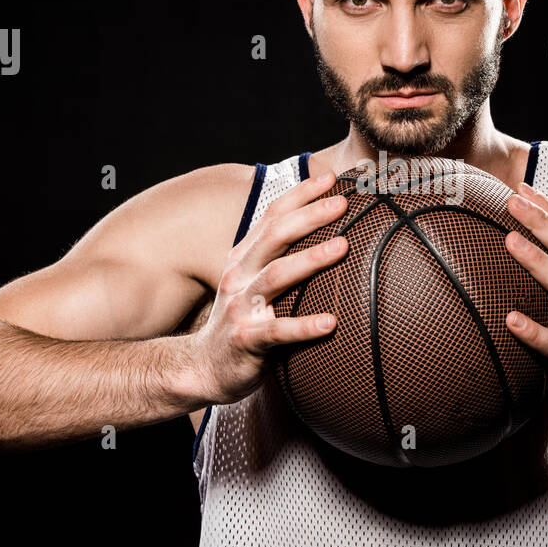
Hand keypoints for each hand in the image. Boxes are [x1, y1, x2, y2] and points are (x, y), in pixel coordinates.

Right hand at [188, 170, 349, 405]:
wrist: (204, 368)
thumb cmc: (241, 322)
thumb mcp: (252, 284)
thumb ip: (277, 259)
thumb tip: (323, 234)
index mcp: (243, 259)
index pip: (271, 218)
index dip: (300, 195)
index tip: (331, 178)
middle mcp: (239, 276)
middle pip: (275, 237)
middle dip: (309, 216)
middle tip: (342, 204)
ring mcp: (240, 307)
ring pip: (276, 276)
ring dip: (311, 259)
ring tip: (343, 246)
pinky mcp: (247, 340)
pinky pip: (278, 331)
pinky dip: (305, 326)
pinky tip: (331, 322)